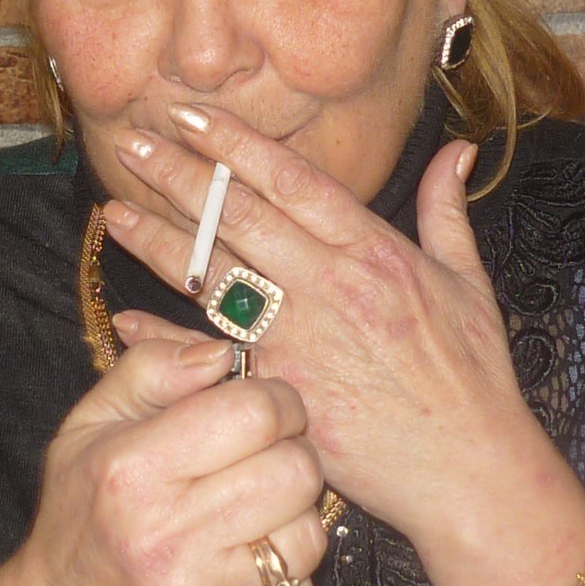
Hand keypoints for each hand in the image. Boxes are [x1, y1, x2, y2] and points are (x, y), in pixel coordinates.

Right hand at [0, 334, 329, 585]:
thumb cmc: (81, 516)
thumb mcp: (90, 428)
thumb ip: (151, 371)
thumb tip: (222, 354)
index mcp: (133, 473)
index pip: (254, 413)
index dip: (274, 399)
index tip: (263, 407)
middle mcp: (171, 540)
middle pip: (295, 469)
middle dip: (291, 452)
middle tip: (265, 455)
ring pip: (310, 530)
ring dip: (292, 513)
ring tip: (252, 511)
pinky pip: (304, 585)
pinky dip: (286, 567)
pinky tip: (245, 560)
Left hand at [101, 104, 584, 585]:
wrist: (467, 469)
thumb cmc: (472, 380)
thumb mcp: (469, 283)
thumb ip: (448, 211)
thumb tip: (456, 149)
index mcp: (374, 250)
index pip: (290, 180)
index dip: (233, 143)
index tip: (189, 115)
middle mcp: (330, 285)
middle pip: (237, 216)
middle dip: (177, 173)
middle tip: (130, 138)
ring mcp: (299, 339)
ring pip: (213, 277)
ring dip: (157, 241)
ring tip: (112, 212)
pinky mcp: (279, 391)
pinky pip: (209, 356)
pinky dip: (163, 339)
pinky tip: (125, 318)